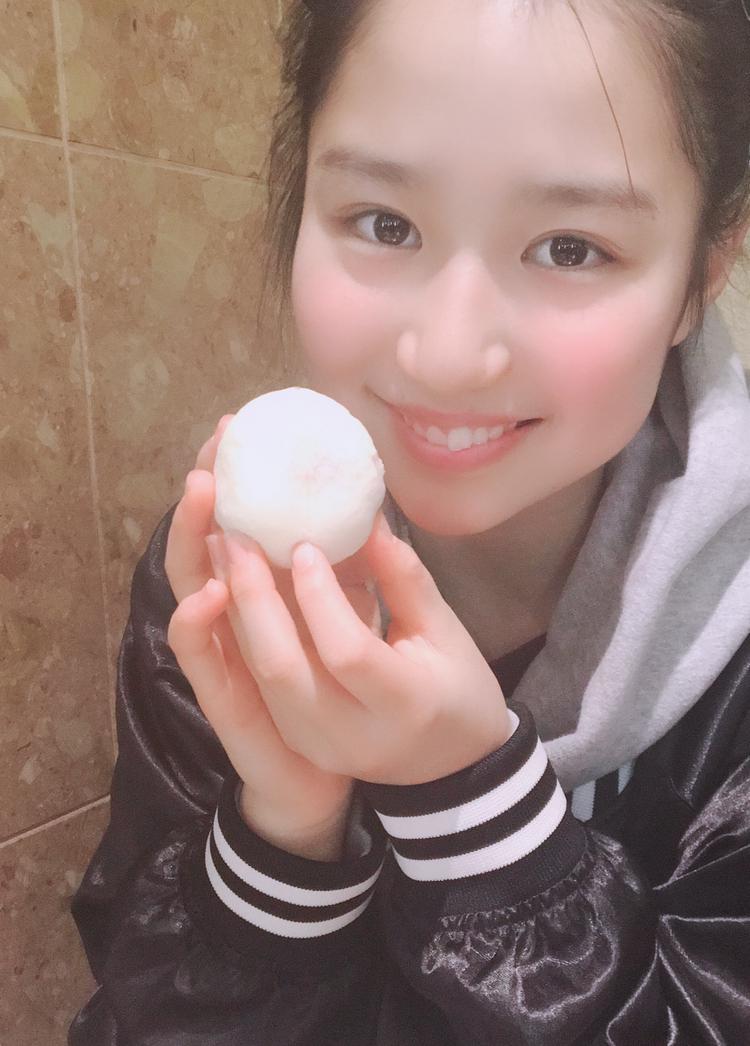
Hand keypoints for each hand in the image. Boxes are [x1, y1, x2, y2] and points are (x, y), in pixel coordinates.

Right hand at [165, 416, 357, 859]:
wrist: (320, 791)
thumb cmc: (339, 699)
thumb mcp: (355, 624)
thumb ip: (354, 576)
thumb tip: (371, 511)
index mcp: (257, 603)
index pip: (231, 532)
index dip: (228, 484)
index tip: (235, 429)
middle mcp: (228, 627)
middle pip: (199, 551)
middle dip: (202, 499)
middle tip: (212, 446)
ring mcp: (219, 666)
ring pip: (189, 599)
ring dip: (190, 546)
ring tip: (200, 494)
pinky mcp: (222, 708)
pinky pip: (203, 666)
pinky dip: (199, 628)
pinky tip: (209, 593)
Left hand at [219, 515, 511, 786]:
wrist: (453, 765)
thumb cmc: (460, 688)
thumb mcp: (445, 630)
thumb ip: (402, 577)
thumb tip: (364, 516)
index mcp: (406, 704)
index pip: (346, 651)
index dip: (320, 596)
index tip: (303, 543)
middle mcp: (353, 733)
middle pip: (282, 669)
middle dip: (253, 597)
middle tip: (236, 536)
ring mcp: (319, 745)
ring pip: (259, 679)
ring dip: (234, 612)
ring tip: (221, 551)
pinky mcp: (297, 743)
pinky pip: (259, 688)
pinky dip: (240, 636)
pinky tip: (229, 590)